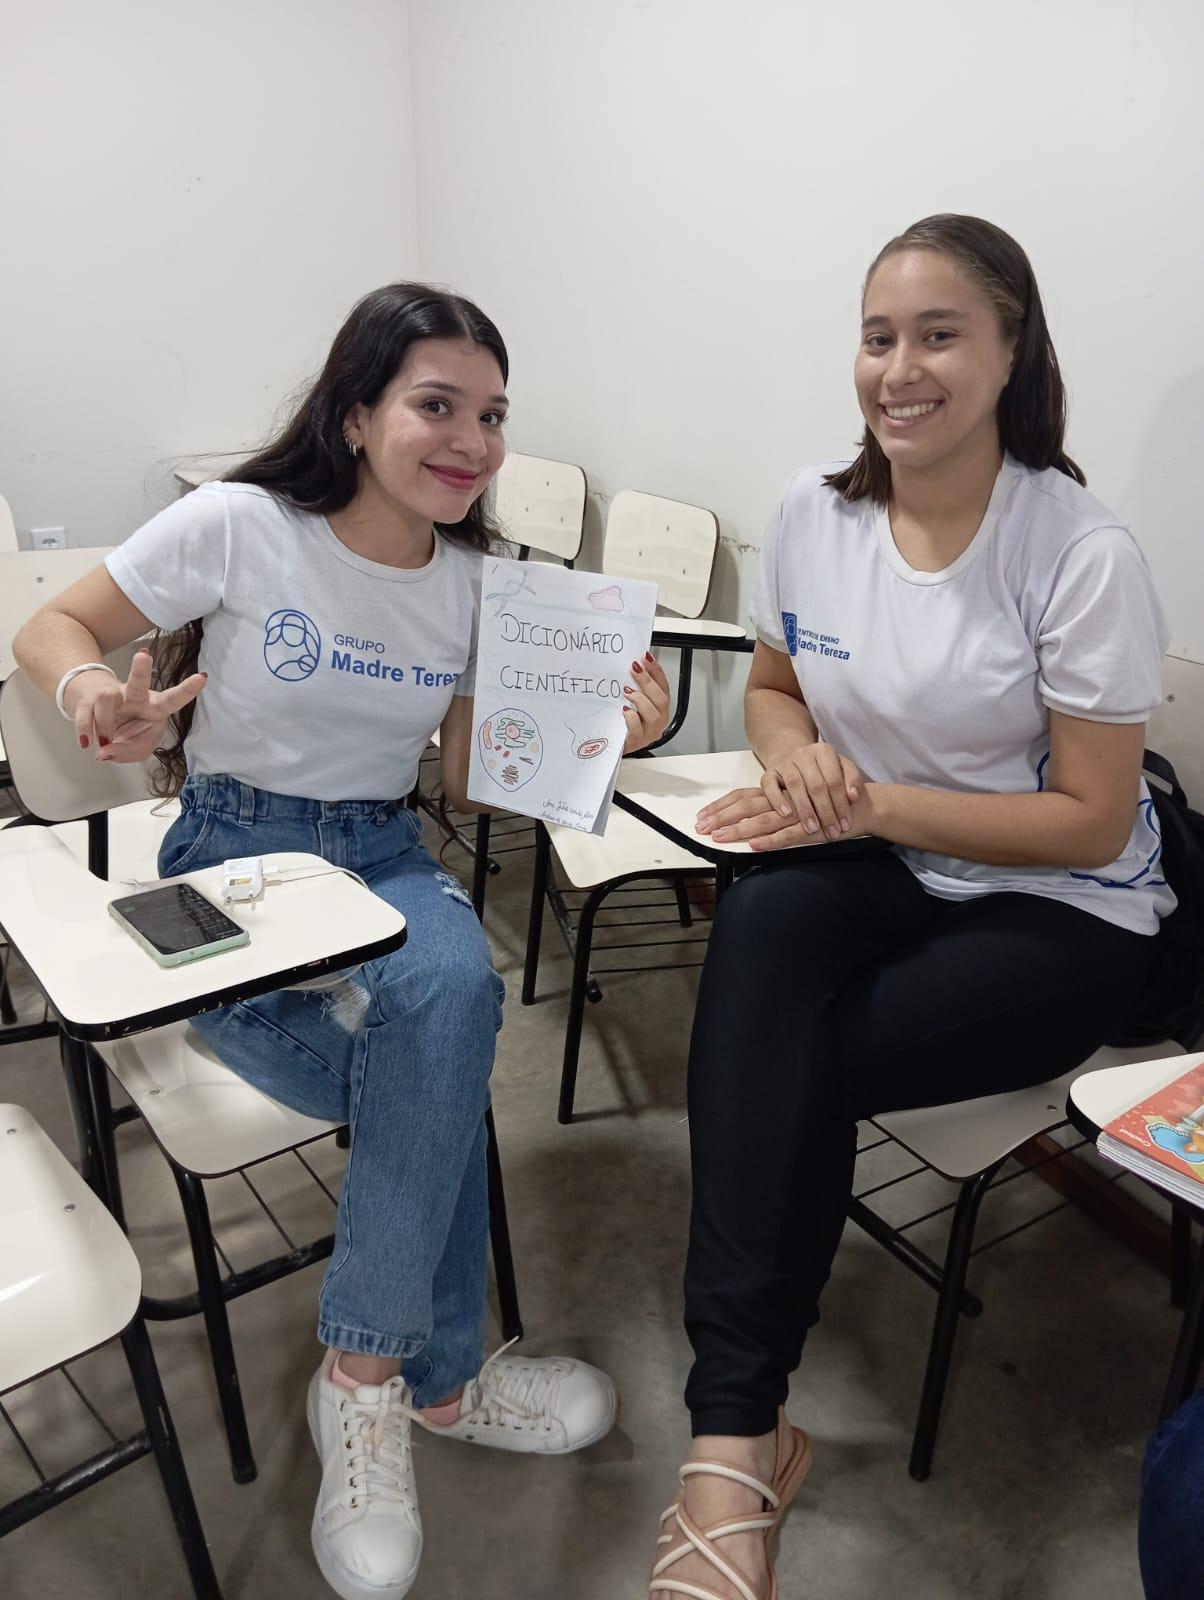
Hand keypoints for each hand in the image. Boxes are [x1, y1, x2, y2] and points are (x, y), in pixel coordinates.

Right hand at [66, 648, 206, 762]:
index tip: (203, 677)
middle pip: (138, 682)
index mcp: (155, 708)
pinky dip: (85, 729)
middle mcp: (135, 697)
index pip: (173, 699)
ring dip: (103, 726)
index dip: (188, 690)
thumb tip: (103, 752)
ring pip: (106, 699)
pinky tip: (85, 742)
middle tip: (144, 654)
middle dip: (140, 669)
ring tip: (103, 742)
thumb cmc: (129, 732)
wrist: (101, 722)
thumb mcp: (137, 748)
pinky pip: (85, 710)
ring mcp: (112, 695)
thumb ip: (126, 753)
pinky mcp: (90, 699)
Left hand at [621, 652, 671, 753]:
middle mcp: (657, 720)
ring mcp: (648, 732)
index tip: (646, 657)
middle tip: (635, 668)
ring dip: (640, 699)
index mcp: (659, 708)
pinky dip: (632, 718)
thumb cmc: (622, 724)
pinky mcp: (636, 741)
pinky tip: (625, 711)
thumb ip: (633, 687)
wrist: (611, 747)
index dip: (656, 670)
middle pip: (661, 698)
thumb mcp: (630, 702)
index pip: (663, 685)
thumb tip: (631, 667)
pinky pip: (638, 729)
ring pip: (653, 714)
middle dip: (648, 681)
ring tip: (627, 692)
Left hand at [697, 781, 876, 851]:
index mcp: (778, 794)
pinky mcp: (812, 828)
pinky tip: (755, 846)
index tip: (701, 816)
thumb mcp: (796, 805)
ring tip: (720, 837)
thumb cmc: (826, 805)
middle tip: (700, 828)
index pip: (742, 797)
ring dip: (740, 830)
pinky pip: (789, 835)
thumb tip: (749, 825)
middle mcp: (784, 800)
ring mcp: (797, 814)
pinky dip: (771, 841)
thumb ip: (775, 811)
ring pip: (763, 821)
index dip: (721, 807)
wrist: (860, 806)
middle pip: (746, 807)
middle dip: (721, 818)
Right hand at [760, 741, 863, 840]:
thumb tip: (853, 797)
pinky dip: (777, 800)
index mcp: (824, 751)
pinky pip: (769, 786)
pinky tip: (786, 814)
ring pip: (794, 785)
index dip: (841, 804)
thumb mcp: (842, 768)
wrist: (795, 758)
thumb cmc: (823, 769)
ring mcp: (785, 763)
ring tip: (812, 829)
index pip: (834, 780)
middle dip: (825, 811)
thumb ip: (851, 780)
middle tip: (831, 831)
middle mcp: (803, 754)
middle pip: (816, 785)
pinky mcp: (769, 773)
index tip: (845, 824)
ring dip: (804, 810)